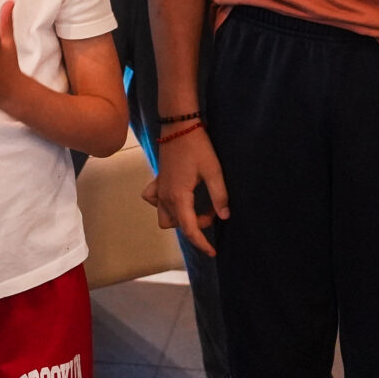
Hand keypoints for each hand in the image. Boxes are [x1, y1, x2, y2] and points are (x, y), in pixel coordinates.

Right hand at [150, 125, 228, 257]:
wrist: (179, 125)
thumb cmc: (198, 146)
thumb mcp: (214, 171)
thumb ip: (219, 195)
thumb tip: (225, 216)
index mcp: (179, 197)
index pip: (189, 228)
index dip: (201, 243)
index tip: (213, 252)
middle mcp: (165, 196)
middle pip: (178, 225)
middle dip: (195, 226)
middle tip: (212, 212)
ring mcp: (159, 188)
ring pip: (164, 216)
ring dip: (180, 218)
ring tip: (196, 207)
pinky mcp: (158, 180)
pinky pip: (153, 200)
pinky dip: (162, 204)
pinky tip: (176, 197)